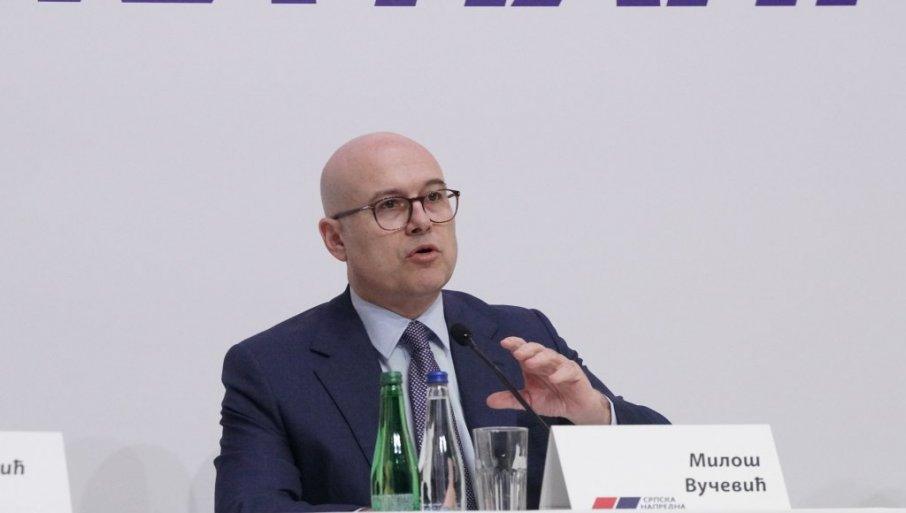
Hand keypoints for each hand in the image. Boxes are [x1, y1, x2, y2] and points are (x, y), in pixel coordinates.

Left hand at [486, 337, 611, 424]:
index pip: (523, 349)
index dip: (515, 343)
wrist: (575, 409)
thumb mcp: (529, 401)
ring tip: (531, 363)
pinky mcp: (574, 373)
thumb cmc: (553, 399)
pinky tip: (553, 378)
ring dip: (541, 358)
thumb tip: (489, 401)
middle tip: (517, 354)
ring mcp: (561, 366)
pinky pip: (568, 370)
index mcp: (533, 365)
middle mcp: (546, 362)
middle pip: (537, 349)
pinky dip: (560, 373)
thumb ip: (511, 399)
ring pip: (551, 356)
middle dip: (527, 350)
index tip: (504, 343)